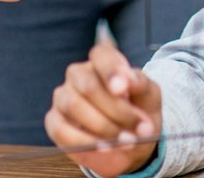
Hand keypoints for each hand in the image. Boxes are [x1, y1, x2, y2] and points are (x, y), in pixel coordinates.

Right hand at [46, 43, 162, 176]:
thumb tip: (129, 79)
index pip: (101, 55)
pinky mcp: (54, 122)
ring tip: (128, 141)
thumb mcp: (149, 96)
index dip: (111, 70)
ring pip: (74, 106)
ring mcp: (63, 97)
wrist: (131, 143)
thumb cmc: (139, 111)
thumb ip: (141, 84)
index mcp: (103, 61)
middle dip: (117, 110)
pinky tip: (105, 147)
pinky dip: (86, 142)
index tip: (123, 89)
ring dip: (104, 127)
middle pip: (89, 86)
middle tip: (141, 129)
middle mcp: (79, 75)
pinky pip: (62, 130)